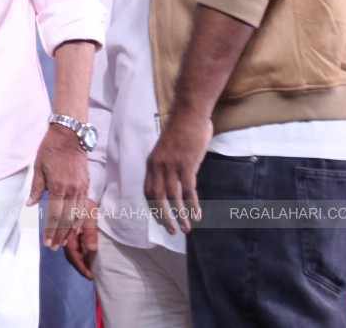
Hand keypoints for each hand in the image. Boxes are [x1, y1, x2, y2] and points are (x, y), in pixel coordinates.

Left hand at [28, 125, 89, 248]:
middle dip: (60, 235)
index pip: (54, 215)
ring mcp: (81, 189)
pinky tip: (75, 228)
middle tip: (53, 247)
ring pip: (77, 216)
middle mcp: (72, 190)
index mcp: (59, 186)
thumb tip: (30, 205)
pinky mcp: (86, 185)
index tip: (46, 242)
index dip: (51, 230)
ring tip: (63, 242)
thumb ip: (36, 188)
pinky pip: (83, 207)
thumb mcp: (38, 167)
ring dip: (70, 231)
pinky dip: (79, 220)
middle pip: (67, 219)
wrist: (71, 135)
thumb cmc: (51, 149)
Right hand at [62, 196, 98, 279]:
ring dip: (80, 258)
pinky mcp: (73, 222)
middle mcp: (68, 229)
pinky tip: (86, 254)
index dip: (80, 264)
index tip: (90, 275)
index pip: (72, 252)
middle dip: (80, 264)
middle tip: (91, 276)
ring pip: (72, 247)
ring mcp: (70, 226)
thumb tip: (92, 250)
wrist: (76, 180)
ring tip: (89, 269)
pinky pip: (74, 239)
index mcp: (70, 230)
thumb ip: (90, 232)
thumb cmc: (85, 198)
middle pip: (71, 252)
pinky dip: (80, 249)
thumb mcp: (90, 214)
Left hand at [144, 112, 212, 233]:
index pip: (148, 191)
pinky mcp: (187, 165)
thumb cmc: (181, 130)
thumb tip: (172, 180)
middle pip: (157, 198)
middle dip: (164, 217)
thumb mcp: (167, 149)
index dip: (153, 207)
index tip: (160, 219)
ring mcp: (172, 166)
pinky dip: (193, 206)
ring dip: (180, 216)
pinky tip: (198, 216)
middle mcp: (158, 166)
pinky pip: (189, 191)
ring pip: (173, 198)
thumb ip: (167, 164)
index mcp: (152, 163)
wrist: (189, 114)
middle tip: (172, 231)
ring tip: (187, 229)